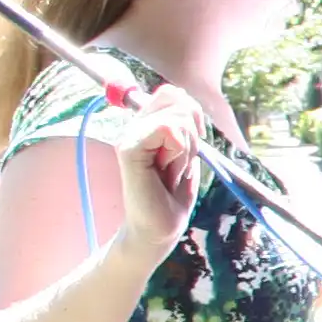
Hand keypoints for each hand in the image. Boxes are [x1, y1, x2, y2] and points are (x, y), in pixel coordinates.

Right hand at [109, 87, 205, 261]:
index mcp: (145, 124)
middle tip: (179, 163)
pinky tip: (167, 173)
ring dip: (187, 150)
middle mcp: (133, 126)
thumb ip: (185, 126)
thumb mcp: (186, 153)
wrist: (158, 228)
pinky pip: (169, 131)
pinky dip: (180, 154)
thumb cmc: (172, 195)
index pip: (172, 93)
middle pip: (177, 100)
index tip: (192, 144)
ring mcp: (128, 136)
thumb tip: (185, 99)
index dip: (192, 114)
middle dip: (193, 133)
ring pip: (178, 119)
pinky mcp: (128, 150)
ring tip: (171, 172)